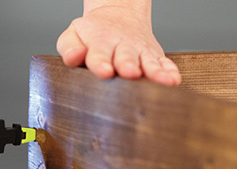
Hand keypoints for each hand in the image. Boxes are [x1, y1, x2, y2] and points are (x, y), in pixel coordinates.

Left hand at [57, 6, 180, 85]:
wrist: (118, 13)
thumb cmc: (92, 32)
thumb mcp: (74, 34)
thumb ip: (69, 47)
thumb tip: (73, 56)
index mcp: (100, 42)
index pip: (99, 53)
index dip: (101, 63)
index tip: (104, 72)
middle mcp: (122, 47)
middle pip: (126, 57)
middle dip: (128, 65)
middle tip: (129, 73)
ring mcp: (140, 51)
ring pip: (148, 61)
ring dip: (154, 71)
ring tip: (161, 80)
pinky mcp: (155, 56)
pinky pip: (165, 63)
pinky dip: (170, 72)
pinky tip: (173, 81)